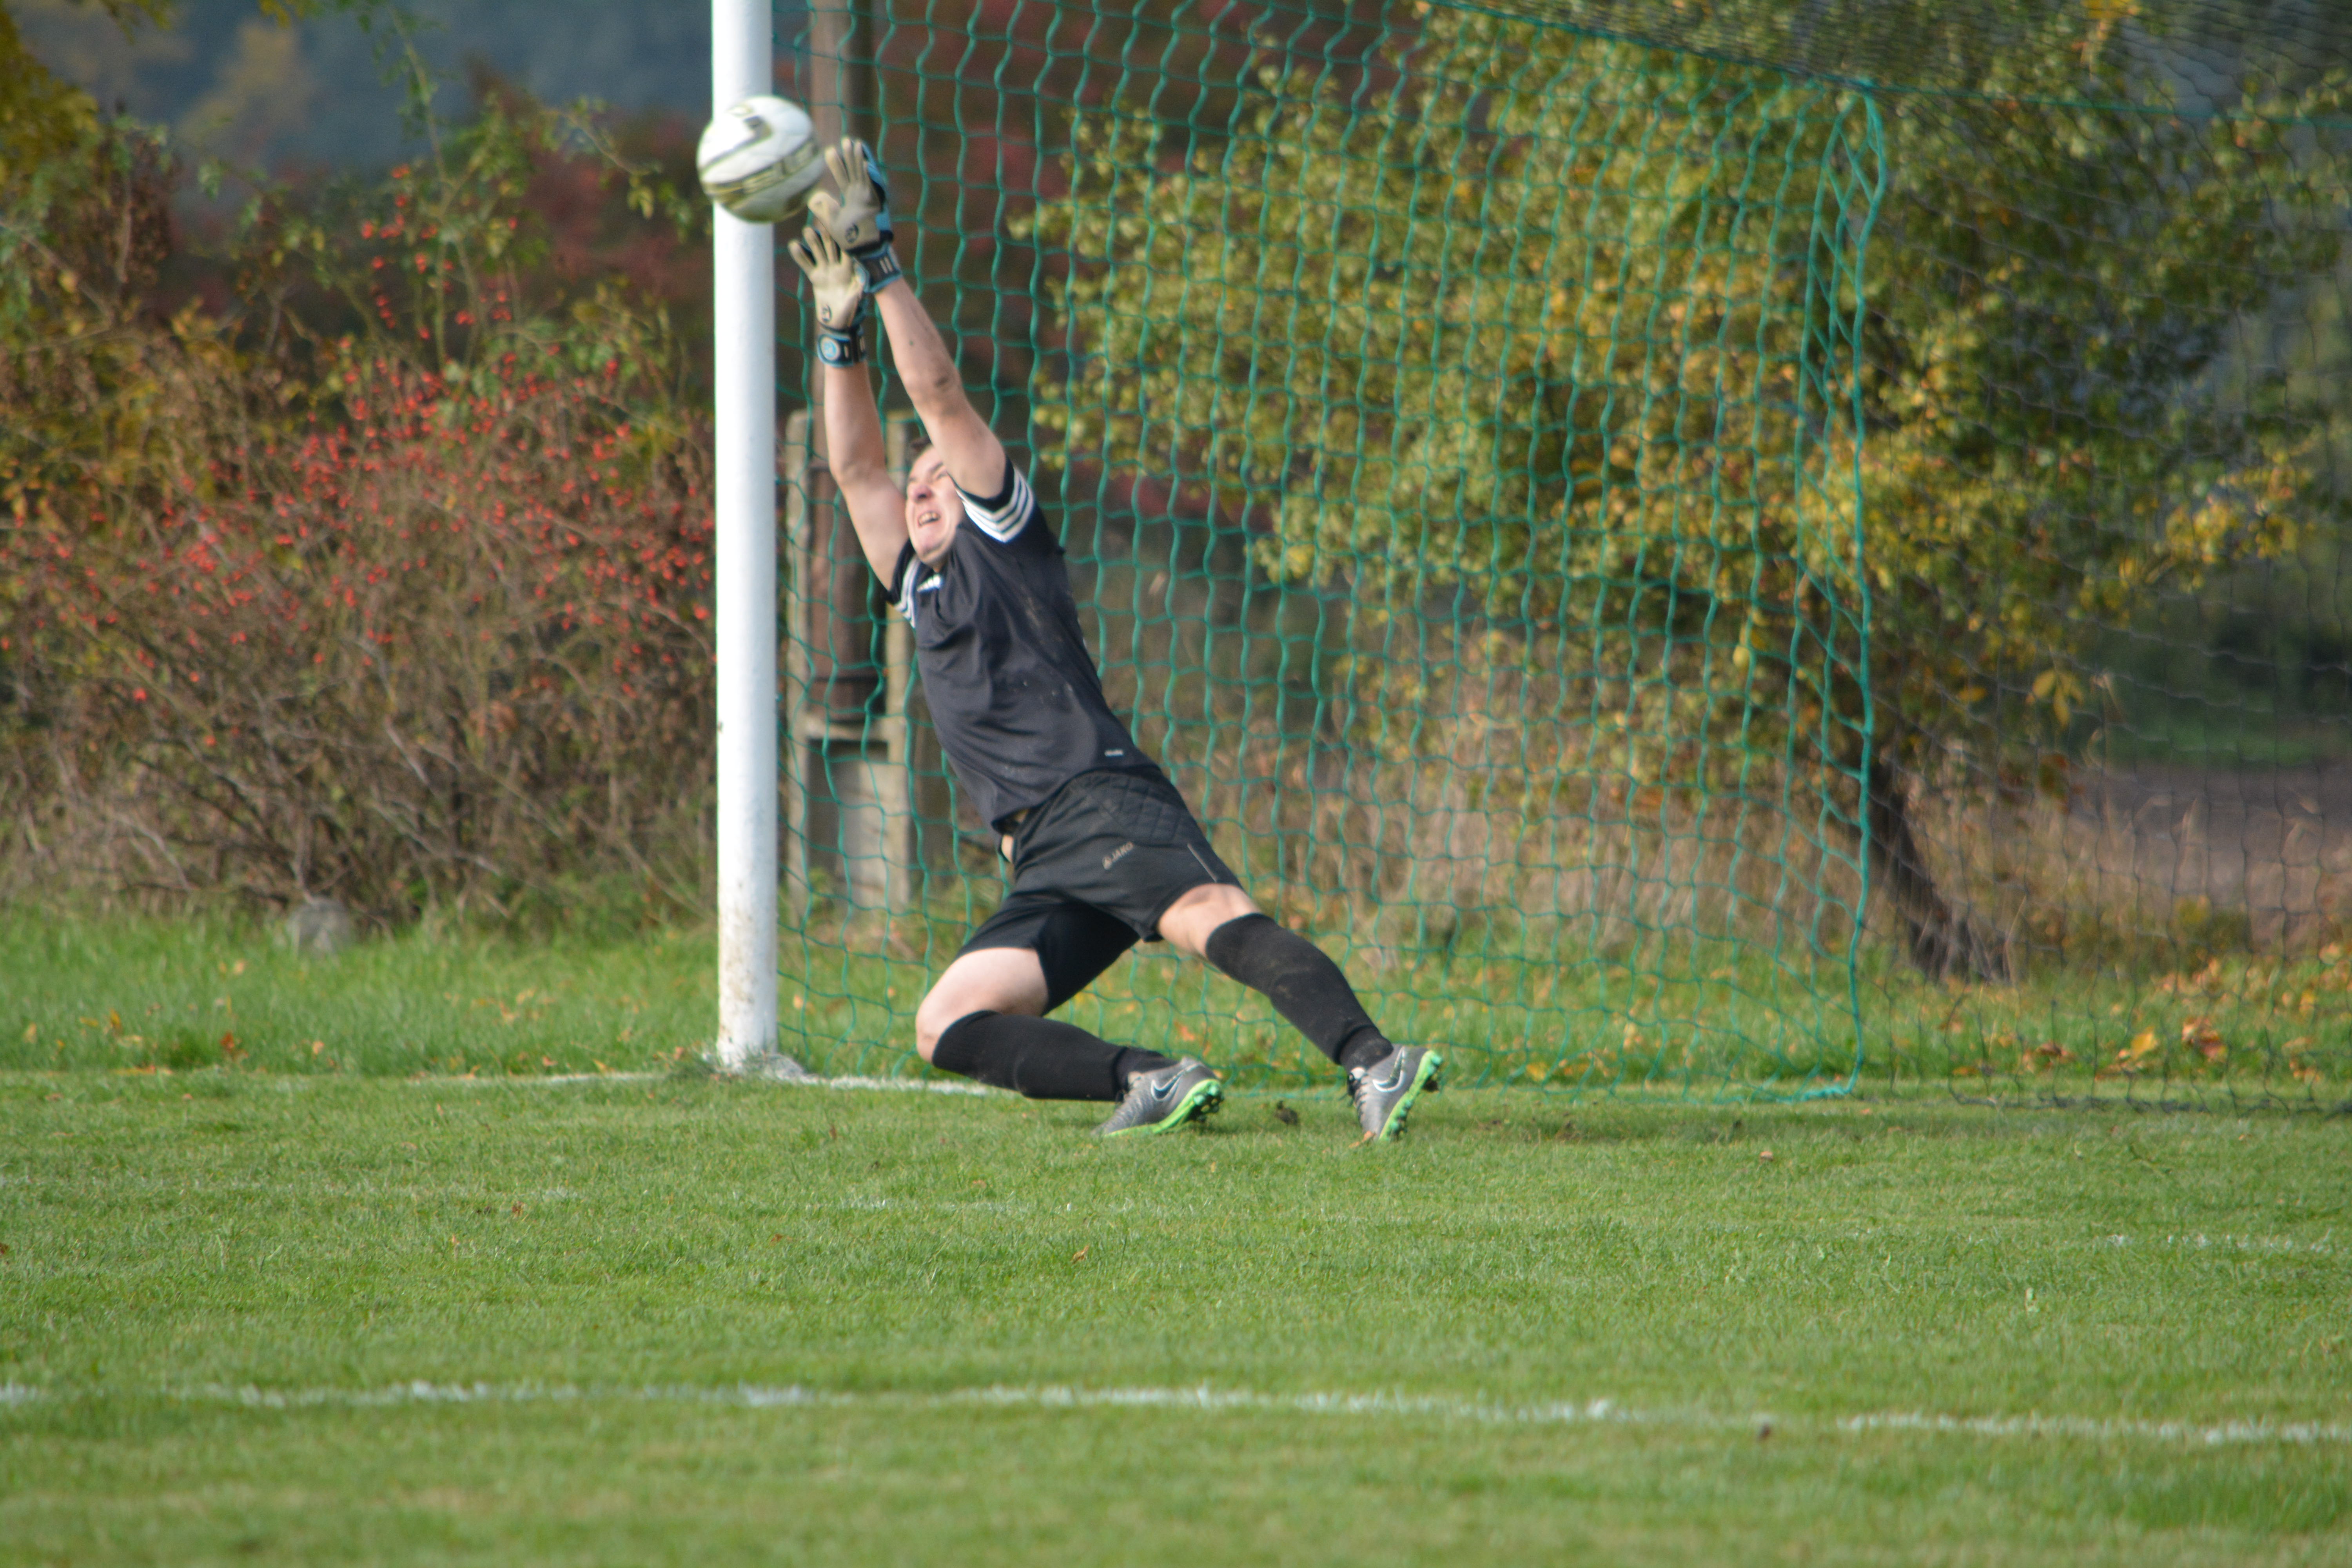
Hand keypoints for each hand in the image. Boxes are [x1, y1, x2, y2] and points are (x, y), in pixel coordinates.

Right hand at [786, 224, 866, 333]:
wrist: (837, 322)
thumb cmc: (850, 311)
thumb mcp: (855, 300)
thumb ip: (857, 289)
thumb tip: (863, 280)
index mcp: (849, 270)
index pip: (846, 250)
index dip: (844, 238)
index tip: (842, 225)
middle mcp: (837, 267)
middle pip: (831, 247)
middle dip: (827, 235)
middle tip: (822, 222)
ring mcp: (826, 270)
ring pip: (818, 252)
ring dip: (813, 242)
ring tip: (807, 230)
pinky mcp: (815, 277)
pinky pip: (807, 264)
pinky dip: (801, 256)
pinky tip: (794, 245)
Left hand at [806, 137, 897, 281]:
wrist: (863, 251)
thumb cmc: (849, 241)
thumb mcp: (832, 223)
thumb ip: (824, 210)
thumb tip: (814, 200)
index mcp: (851, 199)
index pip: (843, 177)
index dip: (837, 164)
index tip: (830, 151)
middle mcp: (860, 196)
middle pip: (853, 171)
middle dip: (849, 156)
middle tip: (845, 140)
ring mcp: (868, 198)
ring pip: (862, 175)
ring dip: (858, 160)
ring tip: (854, 143)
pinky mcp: (875, 204)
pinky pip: (872, 186)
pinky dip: (868, 175)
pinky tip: (865, 162)